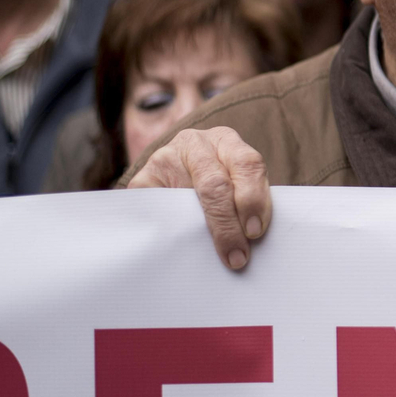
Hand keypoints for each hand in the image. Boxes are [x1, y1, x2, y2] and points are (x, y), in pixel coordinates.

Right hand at [127, 127, 271, 270]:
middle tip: (237, 255)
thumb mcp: (236, 182)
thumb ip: (245, 200)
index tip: (255, 231)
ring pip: (185, 197)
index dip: (252, 198)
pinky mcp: (140, 180)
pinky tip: (181, 248)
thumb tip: (254, 239)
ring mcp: (165, 158)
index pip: (246, 164)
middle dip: (228, 224)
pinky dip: (170, 230)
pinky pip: (155, 208)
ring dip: (201, 229)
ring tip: (214, 254)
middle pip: (215, 184)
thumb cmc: (219, 185)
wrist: (177, 177)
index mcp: (226, 141)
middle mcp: (195, 144)